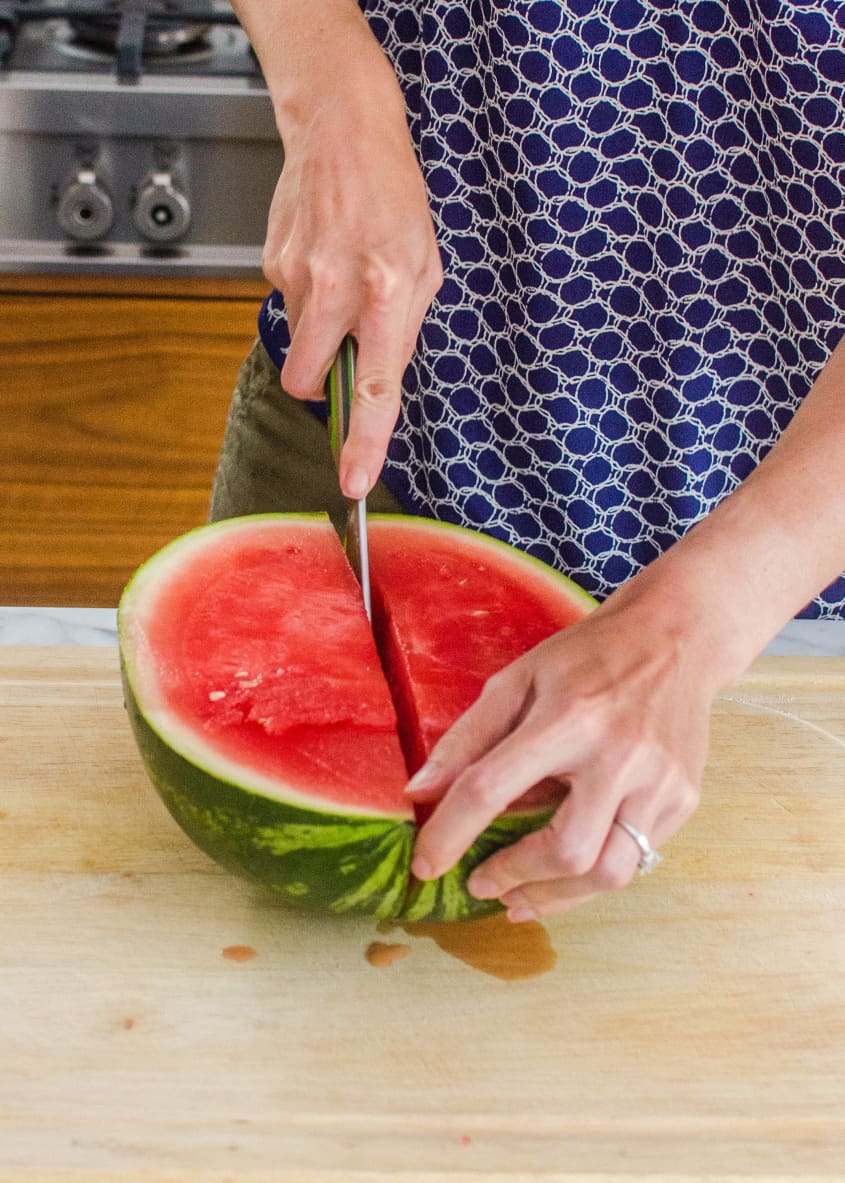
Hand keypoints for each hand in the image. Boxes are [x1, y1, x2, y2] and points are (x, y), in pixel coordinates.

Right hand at [260, 14, 441, 497]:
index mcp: (390, 292)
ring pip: (298, 343)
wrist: (342, 128)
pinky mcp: (271, 263)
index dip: (363, 442)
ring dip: (318, 329)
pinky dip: (306, 295)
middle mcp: (340, 288)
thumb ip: (403, 330)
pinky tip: (323, 255)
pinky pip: (287, 306)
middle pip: (308, 380)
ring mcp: (299, 276)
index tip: (352, 480)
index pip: (375, 388)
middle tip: (339, 347)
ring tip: (341, 276)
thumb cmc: (393, 196)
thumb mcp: (426, 265)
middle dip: (317, 383)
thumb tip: (374, 382)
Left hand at [405, 586, 714, 921]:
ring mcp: (661, 782)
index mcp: (569, 718)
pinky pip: (637, 858)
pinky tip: (568, 866)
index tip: (425, 865)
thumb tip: (419, 793)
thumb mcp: (517, 679)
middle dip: (514, 877)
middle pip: (566, 852)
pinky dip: (594, 872)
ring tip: (519, 897)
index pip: (494, 789)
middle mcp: (621, 756)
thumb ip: (467, 738)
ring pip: (609, 873)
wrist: (675, 637)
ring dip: (556, 896)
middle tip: (480, 884)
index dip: (450, 835)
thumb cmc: (587, 657)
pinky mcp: (684, 799)